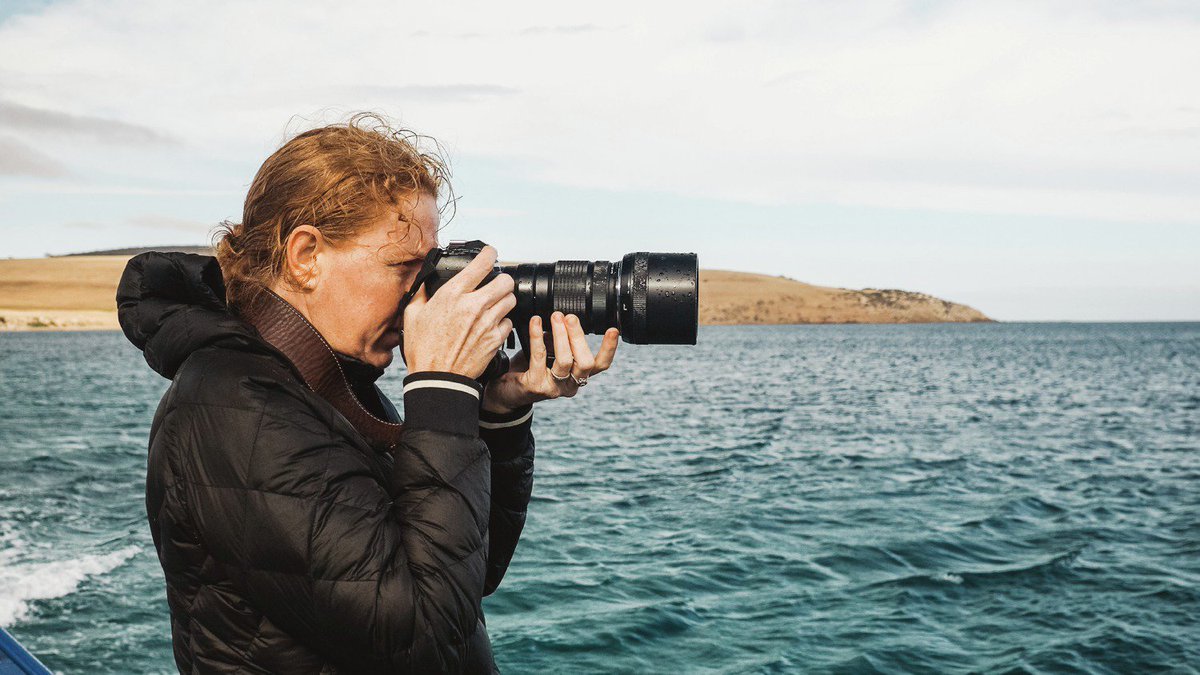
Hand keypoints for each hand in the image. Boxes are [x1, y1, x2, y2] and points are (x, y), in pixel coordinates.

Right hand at [402, 245, 515, 378]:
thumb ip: (423, 293)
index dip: (489, 253)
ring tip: (494, 304)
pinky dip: (502, 322)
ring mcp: (488, 323)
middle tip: (495, 283)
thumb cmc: (423, 348)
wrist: (437, 379)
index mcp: (453, 294)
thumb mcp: (413, 314)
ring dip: (504, 300)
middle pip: (506, 280)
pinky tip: (491, 325)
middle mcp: (474, 305)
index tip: (490, 253)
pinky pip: (508, 322)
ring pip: (511, 300)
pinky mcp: (495, 339)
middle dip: (502, 279)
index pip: (482, 263)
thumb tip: (426, 280)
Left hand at [481, 311, 619, 413]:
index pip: (601, 365)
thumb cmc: (528, 369)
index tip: (613, 329)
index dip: (609, 348)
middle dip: (579, 337)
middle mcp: (570, 384)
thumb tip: (563, 317)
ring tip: (555, 317)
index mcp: (578, 376)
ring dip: (561, 335)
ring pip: (566, 360)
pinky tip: (536, 322)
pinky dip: (538, 336)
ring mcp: (554, 388)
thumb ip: (559, 339)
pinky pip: (539, 356)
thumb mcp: (549, 352)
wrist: (504, 390)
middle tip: (570, 317)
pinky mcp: (536, 386)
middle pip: (585, 362)